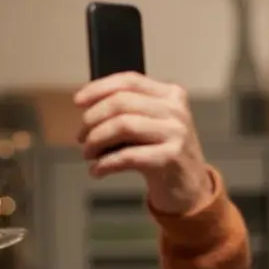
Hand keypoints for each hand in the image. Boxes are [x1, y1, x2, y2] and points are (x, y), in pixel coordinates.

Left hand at [74, 72, 214, 214]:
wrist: (189, 187)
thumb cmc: (163, 153)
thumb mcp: (151, 124)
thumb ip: (128, 110)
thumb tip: (87, 107)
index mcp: (170, 94)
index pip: (129, 81)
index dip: (98, 88)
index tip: (78, 101)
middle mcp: (175, 110)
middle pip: (120, 103)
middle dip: (92, 120)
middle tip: (81, 137)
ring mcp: (175, 133)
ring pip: (122, 125)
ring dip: (96, 141)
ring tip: (88, 153)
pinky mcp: (170, 158)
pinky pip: (127, 156)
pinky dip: (105, 164)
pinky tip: (97, 170)